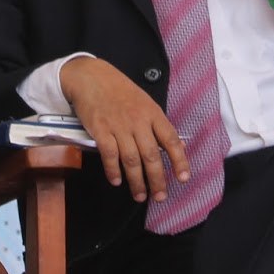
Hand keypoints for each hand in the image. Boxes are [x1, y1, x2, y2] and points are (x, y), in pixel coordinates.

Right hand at [59, 56, 189, 204]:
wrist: (91, 77)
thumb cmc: (119, 90)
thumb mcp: (145, 102)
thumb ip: (159, 125)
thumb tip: (179, 147)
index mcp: (153, 113)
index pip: (171, 140)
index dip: (179, 161)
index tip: (183, 178)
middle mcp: (138, 121)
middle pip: (151, 155)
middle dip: (157, 180)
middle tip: (160, 197)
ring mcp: (118, 126)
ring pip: (131, 160)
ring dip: (136, 181)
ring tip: (140, 196)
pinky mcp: (100, 130)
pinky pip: (109, 155)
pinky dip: (113, 171)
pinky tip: (117, 181)